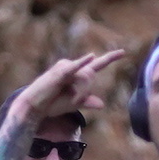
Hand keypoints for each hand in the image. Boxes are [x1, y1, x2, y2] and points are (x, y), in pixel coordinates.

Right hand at [10, 49, 125, 130]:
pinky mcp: (59, 73)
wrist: (35, 107)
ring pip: (85, 78)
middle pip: (91, 76)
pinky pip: (75, 68)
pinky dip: (82, 63)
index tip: (123, 52)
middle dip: (85, 92)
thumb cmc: (52, 104)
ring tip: (68, 99)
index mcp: (78, 74)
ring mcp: (65, 67)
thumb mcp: (73, 104)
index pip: (97, 65)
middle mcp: (73, 67)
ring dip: (80, 93)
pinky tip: (91, 57)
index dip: (110, 58)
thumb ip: (87, 102)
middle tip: (73, 102)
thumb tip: (101, 104)